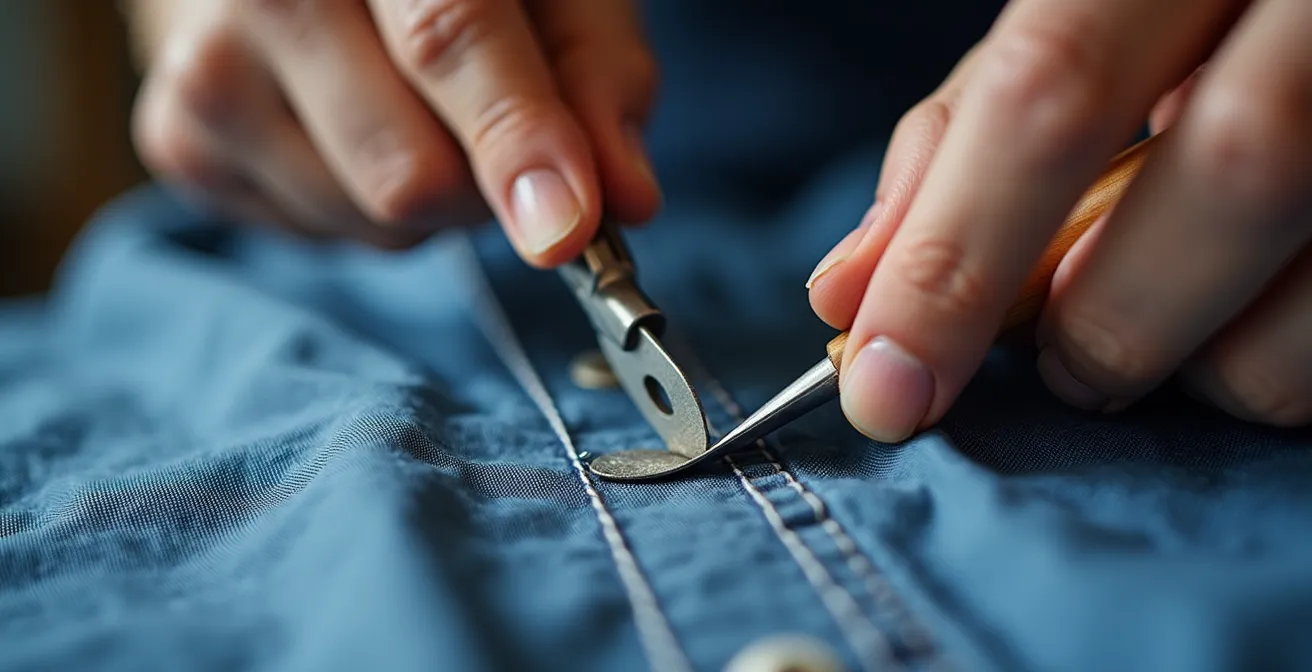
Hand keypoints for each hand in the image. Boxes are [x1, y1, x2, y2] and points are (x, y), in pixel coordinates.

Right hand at [124, 0, 660, 265]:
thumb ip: (597, 74)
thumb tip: (625, 199)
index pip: (450, 37)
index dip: (515, 139)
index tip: (564, 229)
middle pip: (409, 170)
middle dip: (483, 184)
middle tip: (492, 124)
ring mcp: (206, 70)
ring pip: (371, 220)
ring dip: (429, 201)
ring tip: (410, 111)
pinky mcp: (179, 141)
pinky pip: (323, 238)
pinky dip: (365, 207)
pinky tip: (349, 128)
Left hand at [807, 0, 1311, 441]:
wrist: (1300, 5)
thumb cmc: (1186, 13)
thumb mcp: (1079, 22)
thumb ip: (966, 134)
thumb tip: (850, 290)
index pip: (1053, 89)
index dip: (956, 257)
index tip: (888, 385)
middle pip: (1236, 172)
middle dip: (1109, 318)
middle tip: (1060, 360)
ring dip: (1212, 364)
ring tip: (1169, 324)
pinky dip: (1283, 367)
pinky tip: (1251, 314)